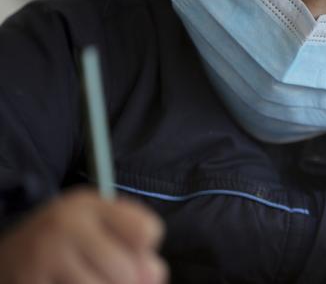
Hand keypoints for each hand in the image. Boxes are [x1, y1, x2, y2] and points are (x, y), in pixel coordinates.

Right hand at [0, 189, 166, 283]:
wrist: (5, 256)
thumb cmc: (64, 244)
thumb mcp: (97, 229)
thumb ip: (134, 245)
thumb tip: (155, 275)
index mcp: (89, 204)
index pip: (146, 231)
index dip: (145, 249)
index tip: (130, 250)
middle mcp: (67, 224)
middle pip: (128, 272)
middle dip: (127, 282)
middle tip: (105, 274)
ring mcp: (46, 256)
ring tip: (88, 279)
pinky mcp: (32, 283)